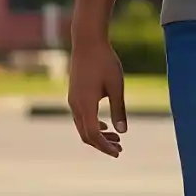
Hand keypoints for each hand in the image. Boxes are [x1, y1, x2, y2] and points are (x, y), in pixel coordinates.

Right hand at [67, 38, 127, 156]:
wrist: (87, 42)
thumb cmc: (105, 62)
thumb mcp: (117, 86)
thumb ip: (119, 109)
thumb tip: (122, 131)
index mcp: (86, 105)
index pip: (93, 134)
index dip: (105, 146)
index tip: (118, 152)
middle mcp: (76, 105)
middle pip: (86, 135)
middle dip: (102, 144)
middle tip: (120, 149)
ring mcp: (73, 101)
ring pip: (82, 127)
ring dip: (98, 135)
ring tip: (116, 139)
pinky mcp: (74, 95)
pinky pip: (81, 118)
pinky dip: (92, 126)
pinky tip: (106, 126)